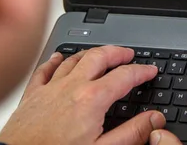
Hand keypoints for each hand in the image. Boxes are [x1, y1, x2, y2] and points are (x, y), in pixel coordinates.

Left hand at [0, 46, 165, 144]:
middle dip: (117, 52)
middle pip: (99, 57)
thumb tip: (154, 119)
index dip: (142, 71)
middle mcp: (71, 87)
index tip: (150, 70)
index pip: (125, 76)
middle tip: (129, 54)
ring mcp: (50, 89)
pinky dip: (54, 60)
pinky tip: (58, 57)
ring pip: (74, 59)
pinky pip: (44, 70)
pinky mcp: (32, 97)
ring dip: (91, 53)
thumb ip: (132, 133)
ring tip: (102, 53)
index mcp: (92, 99)